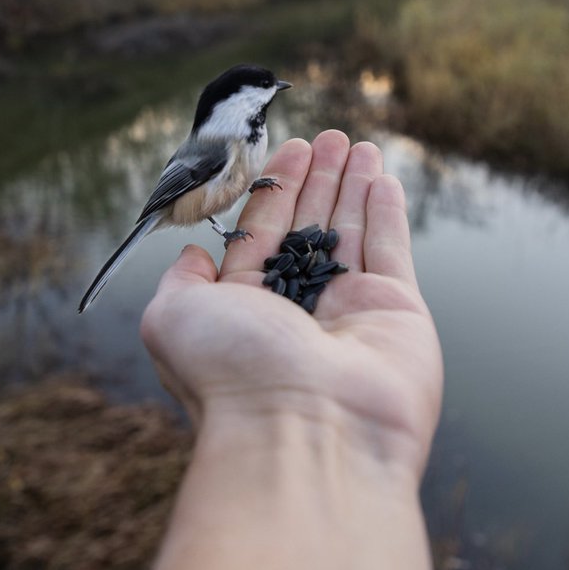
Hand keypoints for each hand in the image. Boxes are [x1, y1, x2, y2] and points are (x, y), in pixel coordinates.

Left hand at [141, 130, 442, 479]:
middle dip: (317, 179)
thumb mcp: (172, 318)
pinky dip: (388, 213)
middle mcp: (298, 310)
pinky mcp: (396, 313)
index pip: (262, 234)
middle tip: (328, 136)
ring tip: (356, 143)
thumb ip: (179, 281)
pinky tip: (381, 178)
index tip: (287, 149)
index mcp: (246, 309)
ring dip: (353, 185)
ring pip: (352, 233)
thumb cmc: (233, 376)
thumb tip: (194, 256)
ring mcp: (350, 312)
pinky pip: (392, 250)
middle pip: (309, 227)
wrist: (307, 433)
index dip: (275, 189)